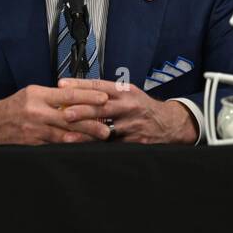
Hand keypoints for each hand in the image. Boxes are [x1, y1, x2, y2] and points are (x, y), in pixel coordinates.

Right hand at [0, 85, 113, 144]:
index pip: (68, 94)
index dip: (88, 96)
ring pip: (65, 134)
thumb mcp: (32, 93)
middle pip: (70, 117)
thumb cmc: (14, 106)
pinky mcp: (33, 143)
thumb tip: (77, 96)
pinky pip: (56, 144)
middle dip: (92, 123)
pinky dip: (71, 144)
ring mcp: (35, 129)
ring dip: (85, 136)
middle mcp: (37, 112)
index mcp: (38, 95)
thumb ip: (53, 95)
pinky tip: (82, 145)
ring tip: (100, 137)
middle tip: (108, 126)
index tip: (104, 98)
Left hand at [56, 78, 198, 143]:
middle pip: (101, 107)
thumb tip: (80, 90)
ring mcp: (131, 125)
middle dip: (81, 110)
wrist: (169, 124)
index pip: (99, 85)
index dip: (80, 85)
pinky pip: (112, 145)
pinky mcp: (133, 142)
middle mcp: (128, 106)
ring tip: (68, 135)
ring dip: (85, 132)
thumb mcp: (129, 94)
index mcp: (125, 91)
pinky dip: (97, 146)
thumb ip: (108, 92)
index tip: (63, 84)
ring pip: (105, 129)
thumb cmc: (143, 108)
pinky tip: (84, 148)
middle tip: (64, 112)